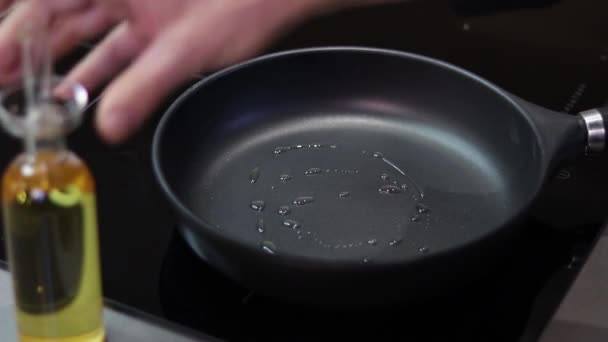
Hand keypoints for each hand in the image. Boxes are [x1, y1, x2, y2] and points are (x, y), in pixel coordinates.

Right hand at [0, 0, 324, 142]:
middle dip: (24, 51)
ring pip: (83, 36)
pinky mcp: (155, 26)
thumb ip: (144, 87)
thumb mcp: (186, 49)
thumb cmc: (241, 2)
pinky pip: (115, 50)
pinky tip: (73, 95)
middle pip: (56, 18)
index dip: (12, 32)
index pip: (45, 4)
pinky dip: (95, 72)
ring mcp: (137, 7)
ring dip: (55, 66)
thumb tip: (108, 126)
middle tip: (2, 84)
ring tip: (24, 97)